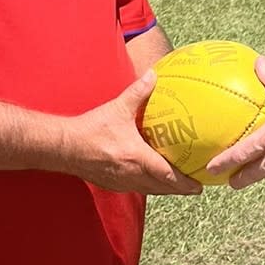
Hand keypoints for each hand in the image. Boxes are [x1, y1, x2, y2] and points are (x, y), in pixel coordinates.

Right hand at [67, 70, 202, 195]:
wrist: (64, 147)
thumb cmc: (91, 128)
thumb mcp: (117, 107)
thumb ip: (138, 92)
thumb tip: (153, 74)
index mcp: (136, 157)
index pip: (166, 175)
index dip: (185, 182)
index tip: (200, 184)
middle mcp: (131, 174)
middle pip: (162, 188)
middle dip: (180, 189)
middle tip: (196, 186)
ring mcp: (121, 182)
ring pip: (150, 190)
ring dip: (166, 190)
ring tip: (180, 186)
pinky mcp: (112, 184)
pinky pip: (137, 188)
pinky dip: (149, 186)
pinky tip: (153, 180)